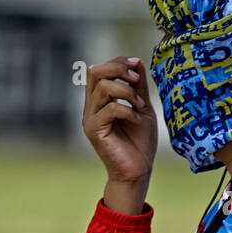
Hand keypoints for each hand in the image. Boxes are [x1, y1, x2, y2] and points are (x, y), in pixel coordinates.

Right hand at [82, 56, 157, 214]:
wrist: (138, 171)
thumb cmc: (140, 142)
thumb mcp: (142, 107)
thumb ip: (138, 86)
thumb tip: (137, 61)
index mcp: (100, 100)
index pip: (101, 69)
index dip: (118, 62)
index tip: (137, 64)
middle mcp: (91, 107)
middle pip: (95, 72)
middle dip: (118, 69)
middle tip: (136, 79)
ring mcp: (90, 119)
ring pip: (102, 88)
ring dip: (126, 92)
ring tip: (140, 105)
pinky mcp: (94, 131)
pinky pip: (109, 109)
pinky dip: (127, 110)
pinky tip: (136, 120)